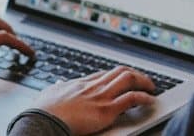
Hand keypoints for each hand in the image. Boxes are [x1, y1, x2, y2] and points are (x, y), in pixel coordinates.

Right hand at [34, 66, 155, 134]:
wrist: (42, 121)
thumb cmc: (43, 111)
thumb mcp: (49, 93)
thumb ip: (57, 87)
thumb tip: (58, 83)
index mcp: (81, 83)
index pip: (105, 74)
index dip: (118, 75)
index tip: (125, 78)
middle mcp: (94, 86)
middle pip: (120, 72)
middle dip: (135, 74)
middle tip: (143, 80)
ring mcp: (101, 96)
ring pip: (129, 79)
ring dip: (144, 82)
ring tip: (151, 87)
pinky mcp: (107, 110)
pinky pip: (132, 98)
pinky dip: (144, 97)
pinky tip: (150, 100)